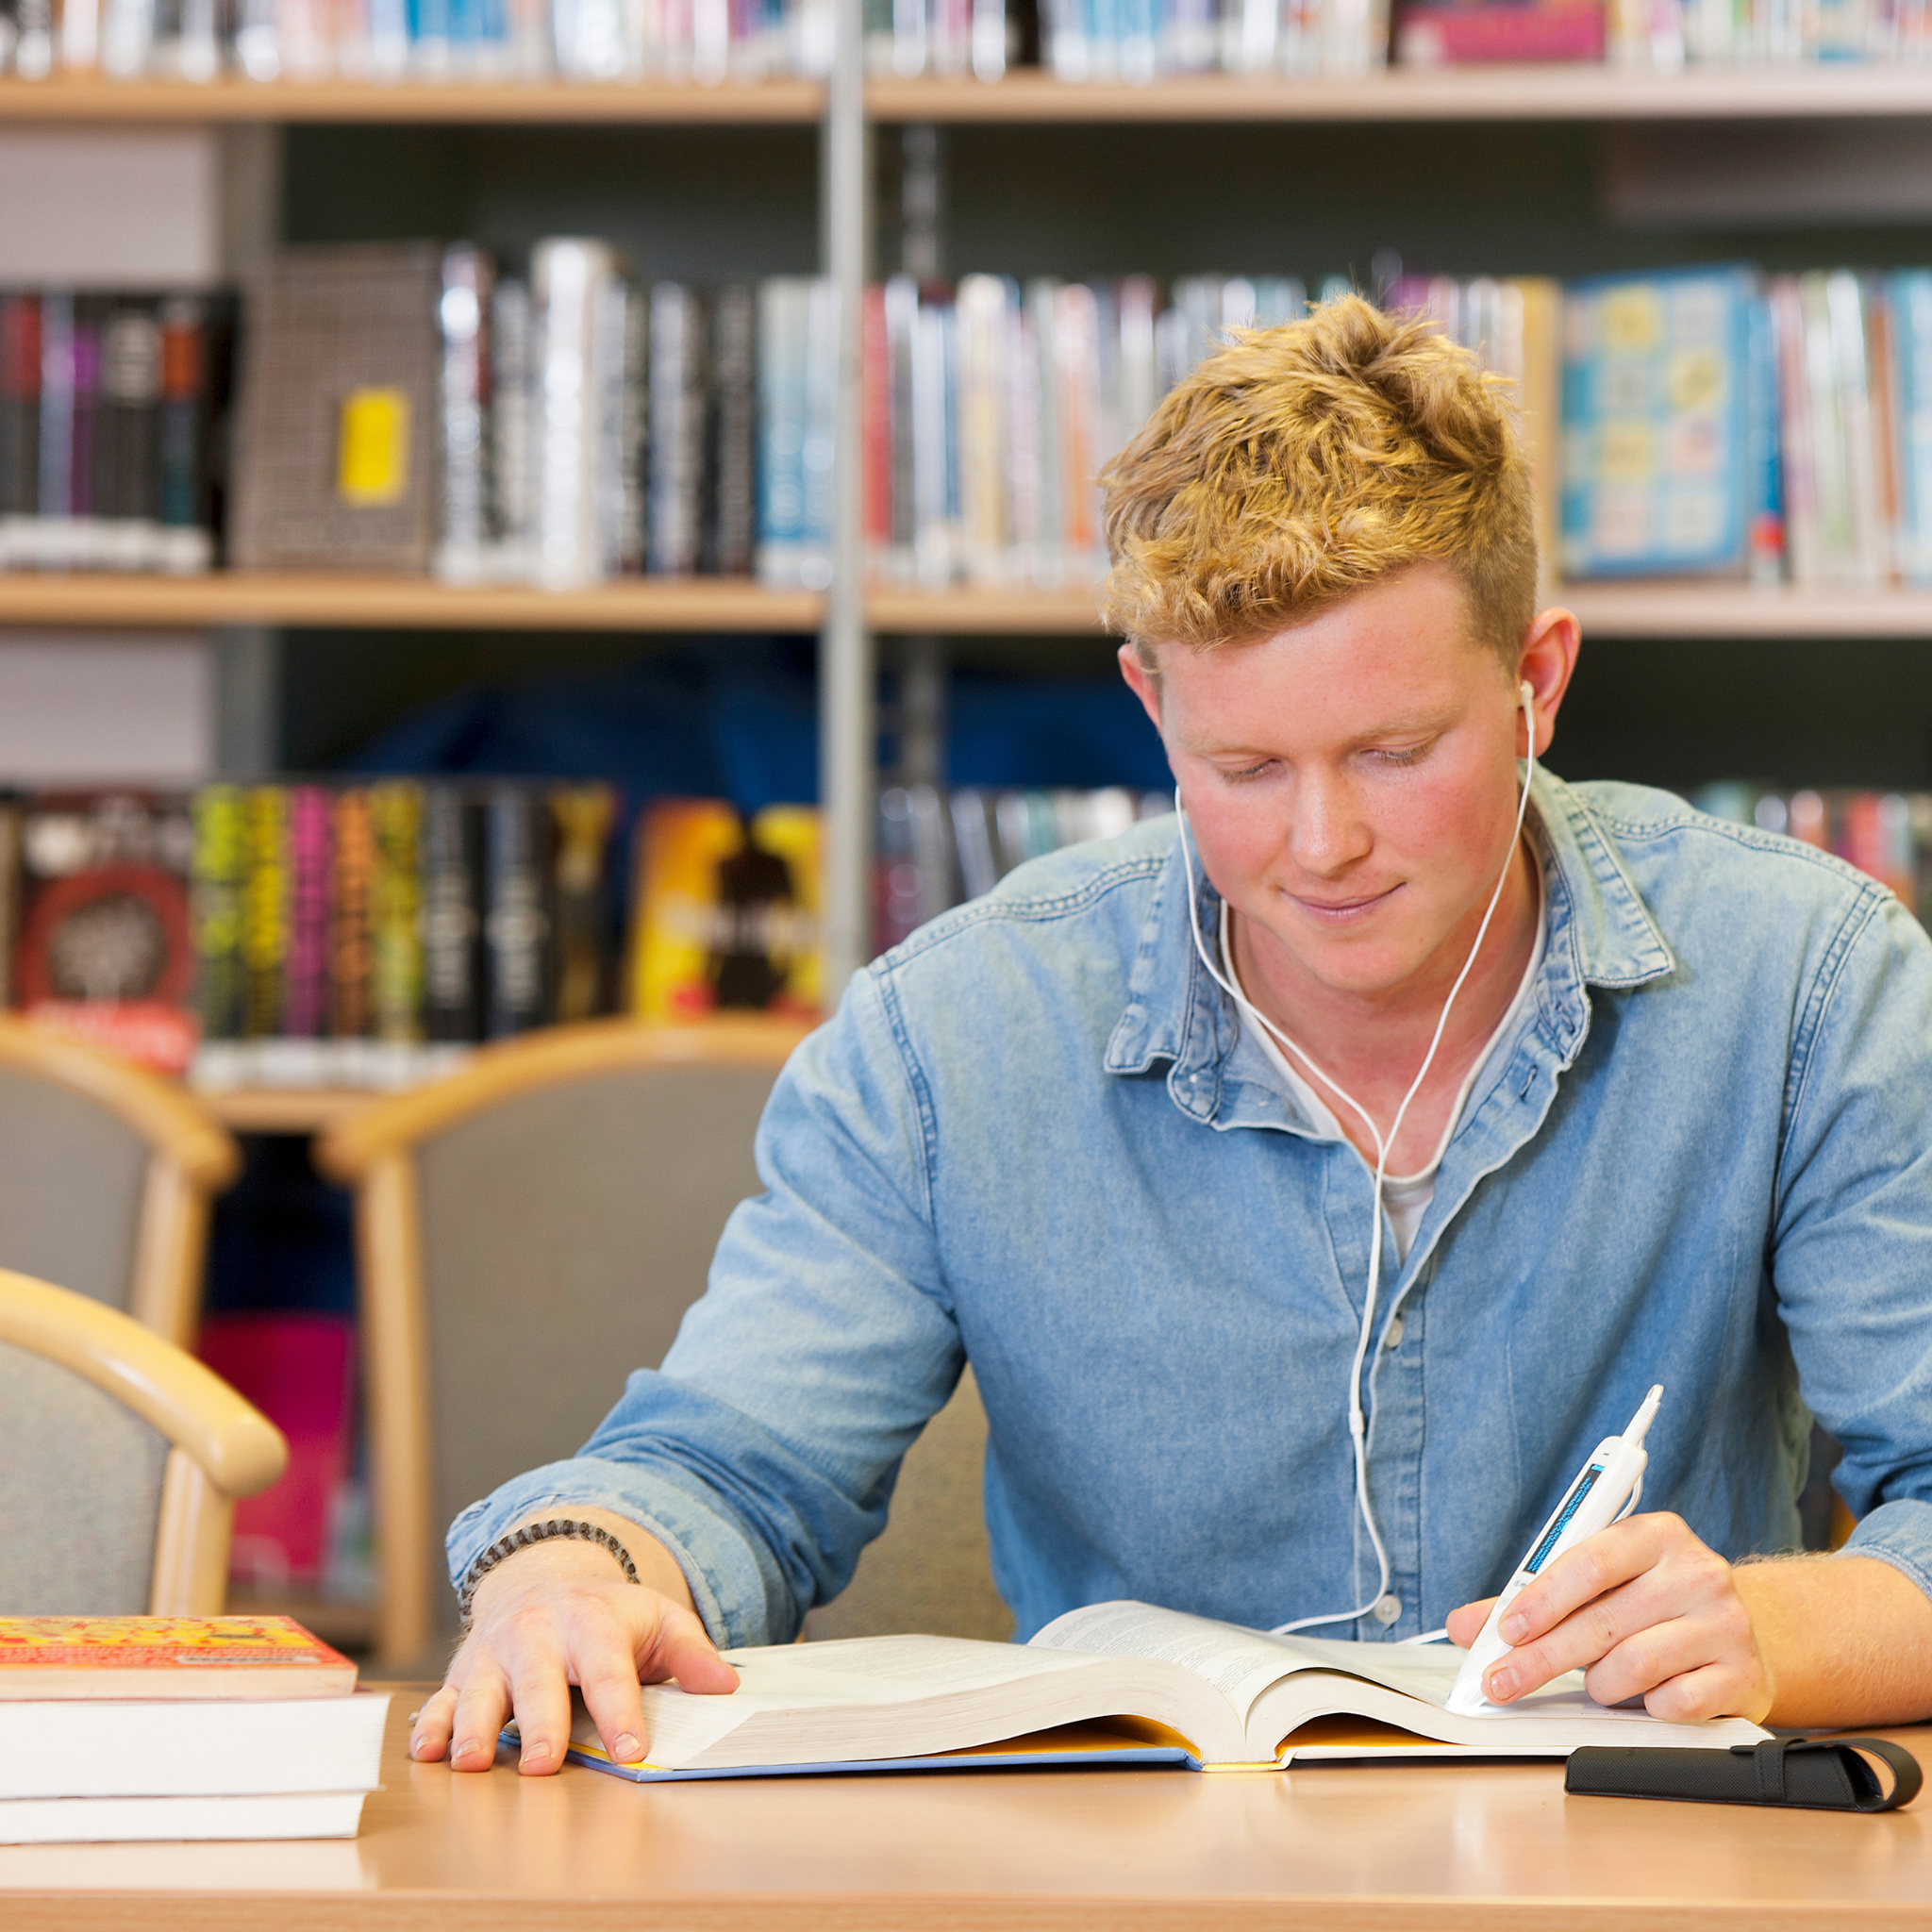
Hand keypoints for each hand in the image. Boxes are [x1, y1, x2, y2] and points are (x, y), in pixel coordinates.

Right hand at [408, 1522, 737, 1775]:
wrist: (542, 1577)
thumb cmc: (608, 1614)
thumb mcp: (658, 1618)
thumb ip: (691, 1653)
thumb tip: (726, 1685)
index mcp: (591, 1622)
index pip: (609, 1671)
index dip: (621, 1713)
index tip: (632, 1751)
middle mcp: (537, 1634)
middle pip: (538, 1681)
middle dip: (541, 1723)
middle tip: (544, 1765)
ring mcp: (494, 1653)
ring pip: (480, 1691)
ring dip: (474, 1727)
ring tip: (472, 1763)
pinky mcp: (462, 1673)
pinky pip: (441, 1700)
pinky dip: (431, 1726)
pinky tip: (427, 1752)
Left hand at [1444, 1511, 1774, 1723]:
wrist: (1744, 1631)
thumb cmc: (1653, 1601)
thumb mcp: (1599, 1584)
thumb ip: (1530, 1600)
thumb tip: (1463, 1625)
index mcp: (1656, 1534)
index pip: (1588, 1561)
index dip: (1541, 1599)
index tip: (1505, 1630)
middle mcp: (1697, 1572)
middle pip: (1601, 1620)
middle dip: (1541, 1657)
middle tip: (1503, 1680)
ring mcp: (1726, 1624)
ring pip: (1634, 1665)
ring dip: (1598, 1684)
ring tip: (1595, 1683)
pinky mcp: (1744, 1675)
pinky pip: (1674, 1702)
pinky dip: (1645, 1706)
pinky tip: (1642, 1697)